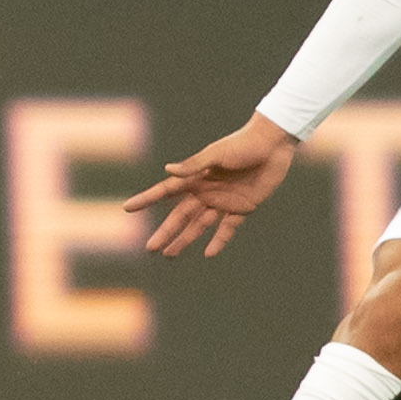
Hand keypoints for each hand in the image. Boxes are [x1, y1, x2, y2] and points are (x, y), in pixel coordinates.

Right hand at [122, 114, 299, 258]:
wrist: (272, 144)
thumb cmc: (242, 144)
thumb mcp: (216, 154)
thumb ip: (194, 164)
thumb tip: (168, 170)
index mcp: (196, 177)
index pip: (166, 191)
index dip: (147, 199)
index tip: (127, 208)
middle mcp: (206, 191)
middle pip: (181, 216)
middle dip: (166, 232)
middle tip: (150, 247)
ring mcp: (224, 201)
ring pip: (200, 225)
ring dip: (185, 240)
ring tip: (169, 255)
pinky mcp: (243, 208)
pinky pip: (227, 228)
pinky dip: (218, 241)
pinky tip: (208, 253)